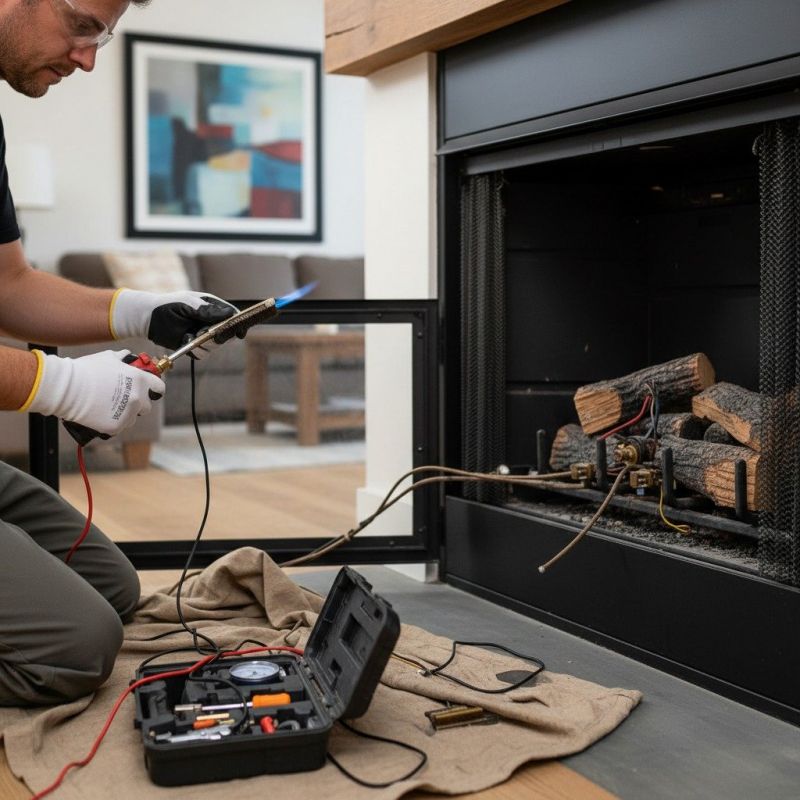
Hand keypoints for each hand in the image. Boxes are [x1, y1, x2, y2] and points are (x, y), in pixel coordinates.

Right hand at [26, 350, 165, 436]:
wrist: (66, 388)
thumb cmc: (86, 370)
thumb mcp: (108, 357)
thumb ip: (122, 358)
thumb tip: (127, 356)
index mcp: (140, 380)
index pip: (159, 387)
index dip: (154, 388)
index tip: (149, 390)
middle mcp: (137, 398)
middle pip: (146, 406)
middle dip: (137, 403)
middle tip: (122, 399)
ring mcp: (127, 414)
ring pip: (132, 418)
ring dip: (125, 414)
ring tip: (107, 407)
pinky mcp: (115, 426)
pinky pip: (119, 426)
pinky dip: (112, 422)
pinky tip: (101, 414)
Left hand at [111, 289, 238, 351]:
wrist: (148, 319)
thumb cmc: (167, 306)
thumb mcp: (187, 304)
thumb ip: (207, 310)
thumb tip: (228, 314)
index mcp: (212, 308)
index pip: (232, 316)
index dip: (237, 323)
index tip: (239, 330)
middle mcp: (210, 322)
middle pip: (228, 334)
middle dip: (219, 335)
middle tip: (205, 332)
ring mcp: (203, 335)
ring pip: (216, 346)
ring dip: (205, 342)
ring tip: (191, 334)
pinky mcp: (195, 347)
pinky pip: (203, 353)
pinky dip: (196, 349)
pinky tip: (186, 341)